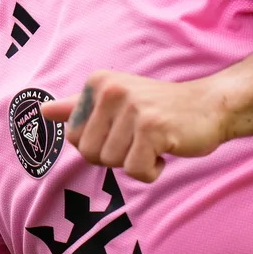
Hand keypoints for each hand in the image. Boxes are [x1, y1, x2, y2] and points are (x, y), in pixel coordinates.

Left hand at [41, 71, 227, 182]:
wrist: (209, 106)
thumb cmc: (160, 108)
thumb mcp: (116, 100)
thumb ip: (78, 107)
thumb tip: (43, 111)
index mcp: (97, 83)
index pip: (73, 136)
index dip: (99, 144)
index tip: (123, 129)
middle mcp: (110, 90)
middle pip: (89, 153)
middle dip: (115, 156)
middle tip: (140, 137)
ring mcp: (132, 107)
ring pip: (112, 163)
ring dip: (136, 161)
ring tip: (154, 140)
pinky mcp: (152, 127)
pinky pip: (136, 171)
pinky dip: (152, 170)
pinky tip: (165, 150)